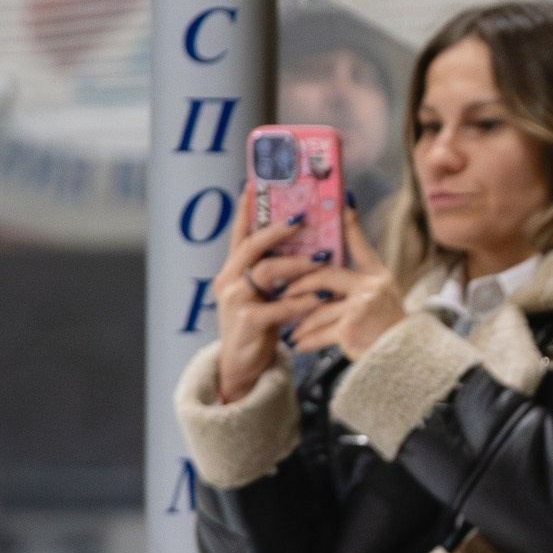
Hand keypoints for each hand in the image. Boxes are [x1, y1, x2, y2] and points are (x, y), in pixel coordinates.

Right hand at [211, 183, 334, 402]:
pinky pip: (278, 306)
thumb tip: (311, 246)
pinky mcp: (248, 322)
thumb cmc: (261, 327)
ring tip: (323, 259)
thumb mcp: (267, 296)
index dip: (246, 210)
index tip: (253, 184)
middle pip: (251, 246)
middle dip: (277, 230)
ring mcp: (235, 301)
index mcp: (234, 271)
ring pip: (266, 272)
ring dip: (297, 264)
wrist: (244, 367)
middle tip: (302, 218)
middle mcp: (229, 280)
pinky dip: (302, 301)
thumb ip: (279, 274)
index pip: (240, 234)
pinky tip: (320, 298)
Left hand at [283, 208, 407, 360]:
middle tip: (280, 293)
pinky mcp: (350, 331)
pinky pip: (318, 332)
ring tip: (287, 325)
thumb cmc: (388, 325)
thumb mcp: (382, 293)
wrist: (403, 358)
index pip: (360, 245)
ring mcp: (360, 309)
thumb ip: (361, 267)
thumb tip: (343, 233)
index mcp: (378, 276)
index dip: (348, 225)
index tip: (340, 203)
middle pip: (323, 278)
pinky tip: (297, 344)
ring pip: (316, 308)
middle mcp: (372, 288)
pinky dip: (305, 340)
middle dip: (298, 286)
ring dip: (299, 319)